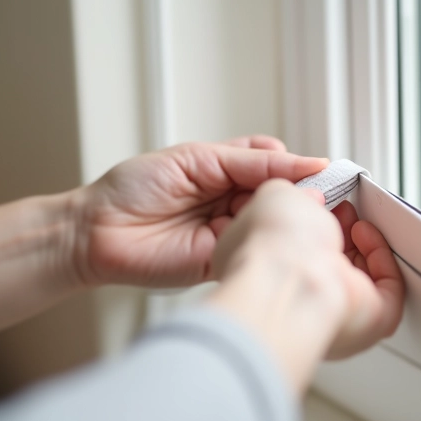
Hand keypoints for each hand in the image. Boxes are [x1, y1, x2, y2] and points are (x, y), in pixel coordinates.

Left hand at [71, 136, 328, 287]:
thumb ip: (250, 161)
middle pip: (281, 197)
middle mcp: (231, 202)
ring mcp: (229, 233)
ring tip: (303, 214)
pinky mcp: (222, 262)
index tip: (325, 170)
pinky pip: (254, 252)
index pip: (276, 166)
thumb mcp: (196, 159)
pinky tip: (280, 237)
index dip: (300, 168)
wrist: (95, 232)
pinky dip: (268, 245)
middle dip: (300, 196)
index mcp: (226, 170)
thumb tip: (301, 161)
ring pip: (273, 225)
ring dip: (288, 221)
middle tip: (319, 195)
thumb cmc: (132, 188)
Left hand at [207, 180, 404, 392]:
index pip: (289, 250)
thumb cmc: (269, 248)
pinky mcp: (365, 321)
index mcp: (263, 273)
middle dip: (338, 230)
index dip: (306, 221)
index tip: (316, 200)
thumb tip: (311, 197)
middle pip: (325, 265)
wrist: (287, 282)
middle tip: (342, 208)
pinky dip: (382, 261)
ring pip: (356, 280)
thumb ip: (294, 192)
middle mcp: (295, 298)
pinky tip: (366, 235)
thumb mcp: (272, 195)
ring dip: (361, 244)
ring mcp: (330, 313)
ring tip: (355, 219)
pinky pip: (386, 293)